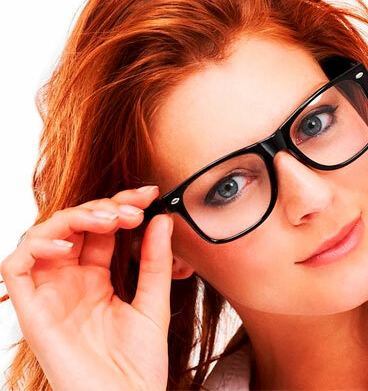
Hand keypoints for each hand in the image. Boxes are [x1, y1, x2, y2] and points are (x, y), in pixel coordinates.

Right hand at [1, 186, 172, 390]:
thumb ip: (156, 262)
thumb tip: (161, 218)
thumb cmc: (138, 364)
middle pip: (72, 226)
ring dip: (74, 218)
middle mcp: (69, 282)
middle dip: (103, 207)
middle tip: (134, 208)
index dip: (120, 205)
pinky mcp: (32, 312)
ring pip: (43, 236)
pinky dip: (38, 247)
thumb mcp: (153, 303)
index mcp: (96, 279)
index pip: (99, 229)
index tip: (150, 194)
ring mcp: (50, 295)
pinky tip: (71, 247)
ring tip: (109, 220)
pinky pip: (16, 267)